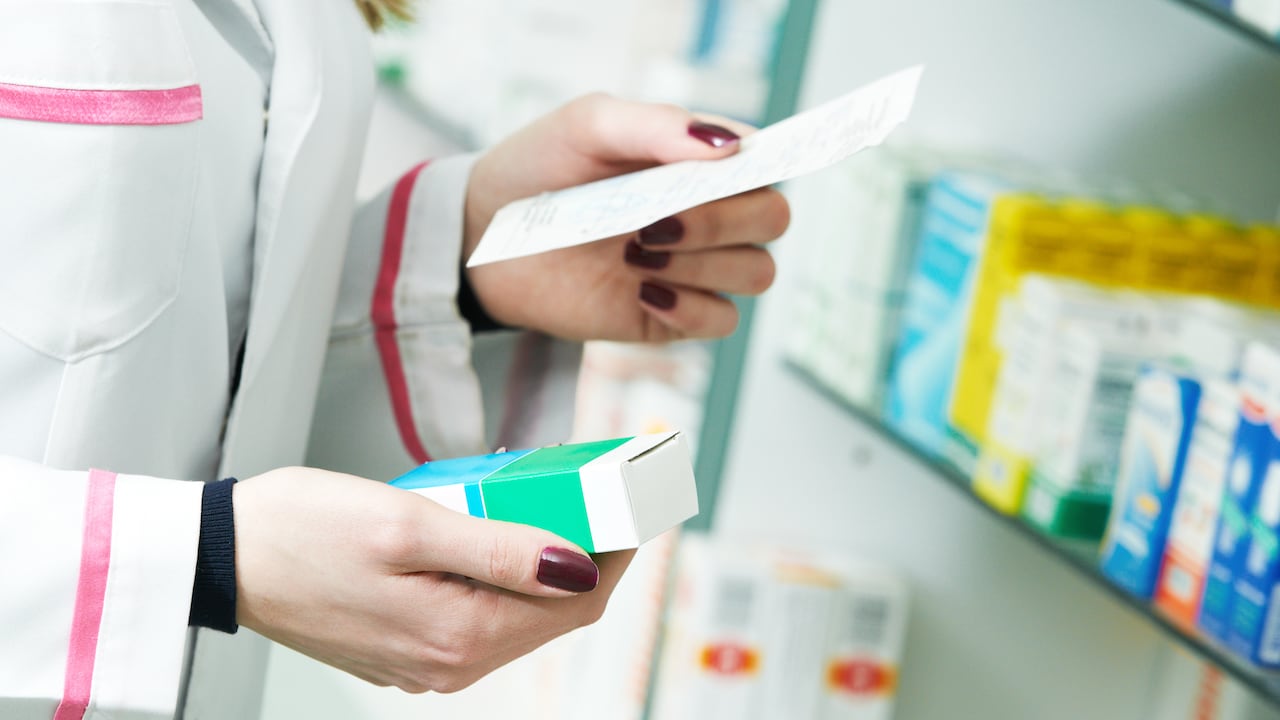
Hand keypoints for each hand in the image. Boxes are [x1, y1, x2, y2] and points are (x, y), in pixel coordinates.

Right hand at [233, 467, 632, 692]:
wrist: (223, 556)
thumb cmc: (301, 530)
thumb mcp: (408, 524)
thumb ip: (499, 549)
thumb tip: (577, 566)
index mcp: (458, 636)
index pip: (576, 602)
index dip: (616, 553)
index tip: (635, 505)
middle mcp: (449, 663)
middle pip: (553, 612)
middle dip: (586, 554)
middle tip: (598, 494)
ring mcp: (426, 660)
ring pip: (518, 615)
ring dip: (543, 563)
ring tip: (549, 503)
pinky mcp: (407, 647)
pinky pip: (479, 616)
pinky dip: (501, 577)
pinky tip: (496, 534)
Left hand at [463, 94, 789, 342]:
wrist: (484, 239)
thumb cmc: (538, 169)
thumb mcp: (587, 125)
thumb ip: (658, 125)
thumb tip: (732, 148)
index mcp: (699, 159)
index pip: (767, 162)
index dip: (767, 166)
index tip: (735, 173)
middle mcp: (708, 212)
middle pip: (773, 219)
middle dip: (721, 220)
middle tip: (652, 219)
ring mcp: (694, 267)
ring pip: (757, 272)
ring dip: (701, 262)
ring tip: (632, 253)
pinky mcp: (673, 315)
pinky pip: (722, 320)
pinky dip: (690, 306)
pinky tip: (640, 289)